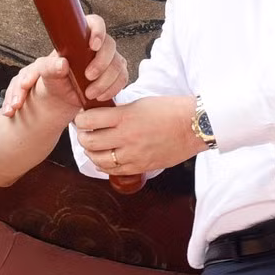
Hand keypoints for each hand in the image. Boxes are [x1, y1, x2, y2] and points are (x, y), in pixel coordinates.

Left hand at [0, 14, 129, 117]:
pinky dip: (112, 89)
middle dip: (102, 63)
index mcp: (81, 35)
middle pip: (110, 45)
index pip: (96, 23)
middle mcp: (98, 45)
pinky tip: (99, 96)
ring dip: (105, 80)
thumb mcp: (44, 71)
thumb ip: (49, 66)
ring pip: (118, 64)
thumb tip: (62, 64)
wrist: (60, 94)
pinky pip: (122, 78)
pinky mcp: (116, 74)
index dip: (98, 31)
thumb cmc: (52, 76)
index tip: (93, 45)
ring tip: (89, 92)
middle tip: (88, 76)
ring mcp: (109, 59)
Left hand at [74, 94, 203, 174]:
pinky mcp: (140, 167)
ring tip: (92, 146)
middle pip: (88, 141)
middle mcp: (126, 137)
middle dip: (81, 136)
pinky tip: (103, 158)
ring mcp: (133, 155)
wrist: (194, 126)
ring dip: (90, 152)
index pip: (89, 120)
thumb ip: (119, 112)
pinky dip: (103, 165)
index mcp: (125, 117)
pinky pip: (112, 170)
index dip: (80, 119)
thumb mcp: (140, 103)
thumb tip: (101, 117)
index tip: (81, 118)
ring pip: (97, 159)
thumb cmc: (170, 110)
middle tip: (83, 132)